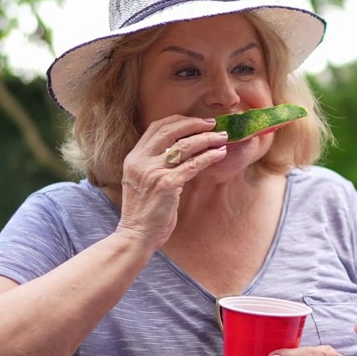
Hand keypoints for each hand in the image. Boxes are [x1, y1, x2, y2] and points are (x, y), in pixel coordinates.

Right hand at [115, 115, 227, 249]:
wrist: (136, 234)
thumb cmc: (143, 211)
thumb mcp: (142, 181)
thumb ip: (154, 164)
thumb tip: (180, 149)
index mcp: (134, 158)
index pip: (156, 127)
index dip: (178, 121)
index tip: (196, 121)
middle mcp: (141, 161)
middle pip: (170, 131)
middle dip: (194, 125)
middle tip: (213, 125)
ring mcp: (153, 172)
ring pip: (185, 146)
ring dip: (207, 139)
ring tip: (222, 137)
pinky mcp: (167, 184)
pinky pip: (193, 165)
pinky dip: (209, 157)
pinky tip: (219, 154)